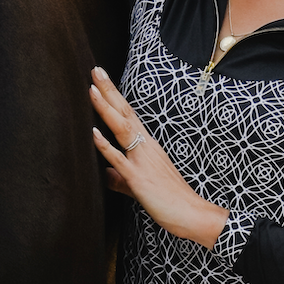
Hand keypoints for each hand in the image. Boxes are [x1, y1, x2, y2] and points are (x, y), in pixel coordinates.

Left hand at [89, 67, 228, 249]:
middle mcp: (145, 147)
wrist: (190, 214)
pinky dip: (106, 145)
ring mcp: (142, 160)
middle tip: (95, 69)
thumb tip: (105, 175)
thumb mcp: (139, 186)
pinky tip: (93, 133)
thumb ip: (120, 179)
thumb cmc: (168, 200)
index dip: (113, 97)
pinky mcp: (138, 178)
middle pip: (124, 113)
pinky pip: (119, 159)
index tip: (101, 78)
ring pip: (121, 128)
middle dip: (109, 91)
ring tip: (92, 89)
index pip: (127, 115)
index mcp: (146, 146)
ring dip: (106, 108)